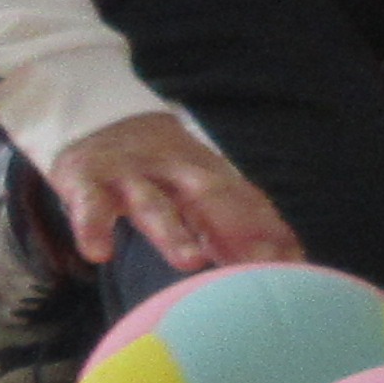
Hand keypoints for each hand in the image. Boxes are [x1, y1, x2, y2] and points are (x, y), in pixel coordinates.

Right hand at [47, 111, 300, 275]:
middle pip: (210, 200)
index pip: (245, 203)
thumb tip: (289, 262)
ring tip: (191, 261)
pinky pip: (90, 208)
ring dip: (174, 233)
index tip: (295, 266)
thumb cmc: (160, 168)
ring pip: (155, 206)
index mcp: (208, 175)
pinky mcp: (88, 182)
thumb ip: (236, 223)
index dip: (270, 233)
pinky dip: (93, 228)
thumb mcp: (198, 186)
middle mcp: (174, 174)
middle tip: (260, 265)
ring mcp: (131, 177)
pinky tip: (99, 254)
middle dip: (237, 230)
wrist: (98, 116)